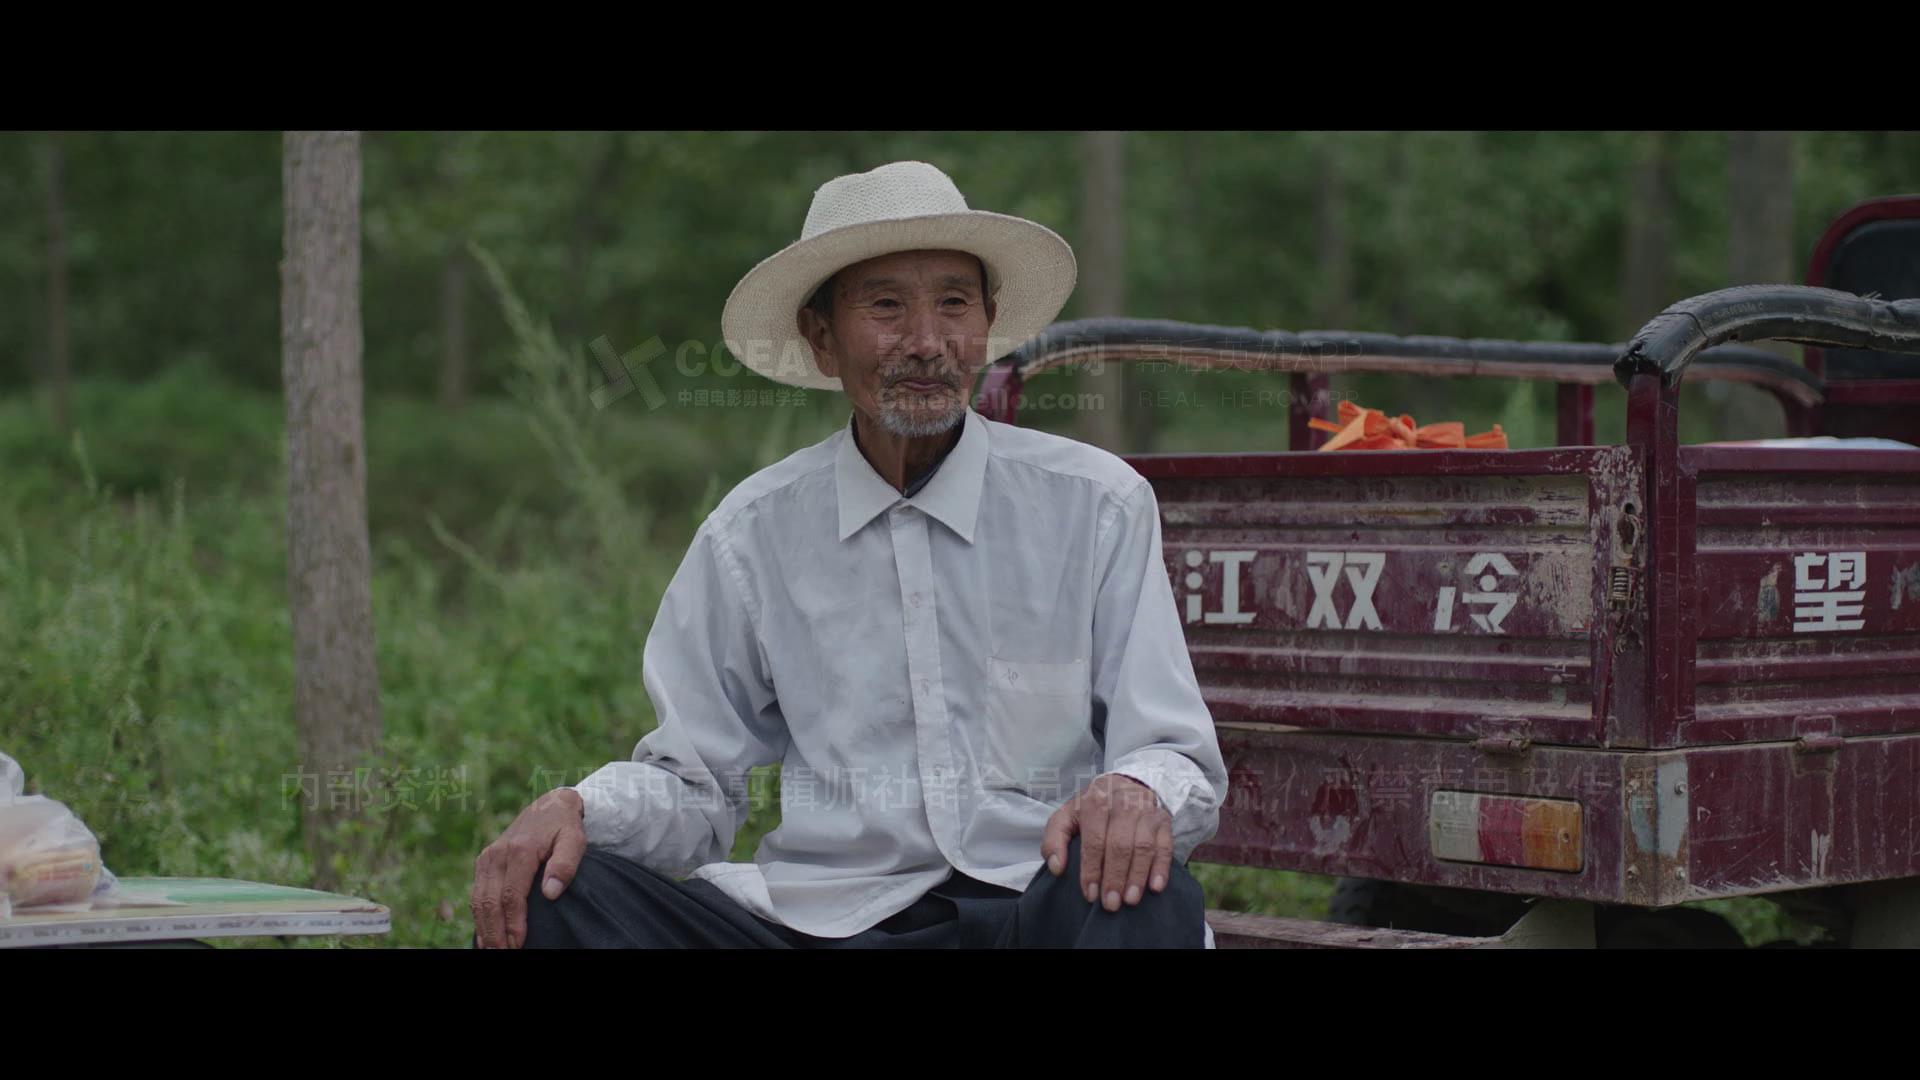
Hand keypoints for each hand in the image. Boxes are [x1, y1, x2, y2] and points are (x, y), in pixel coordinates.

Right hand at [471, 787, 586, 948]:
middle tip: (504, 953)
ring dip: (484, 928)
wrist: (550, 805)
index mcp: (519, 850)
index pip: (511, 895)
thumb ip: (565, 865)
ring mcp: (488, 857)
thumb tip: (550, 893)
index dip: (513, 923)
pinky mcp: (484, 861)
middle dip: (495, 932)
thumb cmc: (565, 826)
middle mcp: (497, 854)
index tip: (519, 943)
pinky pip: (476, 893)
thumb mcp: (574, 840)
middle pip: (490, 901)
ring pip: (478, 900)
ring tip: (493, 950)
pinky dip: (478, 916)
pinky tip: (484, 936)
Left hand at [1041, 773, 1171, 912]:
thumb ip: (1054, 840)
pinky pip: (1165, 845)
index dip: (1092, 869)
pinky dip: (1161, 867)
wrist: (1124, 784)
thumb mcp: (1066, 816)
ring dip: (1137, 875)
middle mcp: (1123, 804)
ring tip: (1130, 899)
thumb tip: (1057, 868)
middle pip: (1120, 845)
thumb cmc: (1091, 808)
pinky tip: (1155, 887)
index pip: (1094, 840)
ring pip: (1144, 846)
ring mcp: (1145, 811)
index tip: (1090, 894)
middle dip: (1115, 877)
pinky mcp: (1163, 820)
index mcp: (1095, 803)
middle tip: (1111, 903)